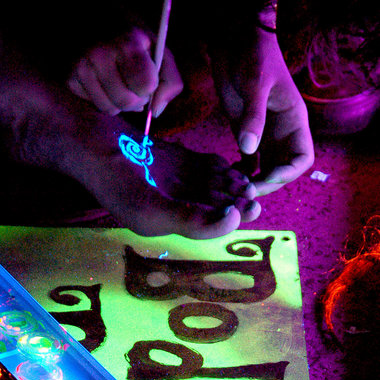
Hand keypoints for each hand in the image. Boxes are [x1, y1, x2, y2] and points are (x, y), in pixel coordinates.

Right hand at [67, 27, 182, 116]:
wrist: (94, 24)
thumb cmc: (131, 40)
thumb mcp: (158, 50)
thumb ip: (170, 81)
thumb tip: (156, 112)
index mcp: (127, 43)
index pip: (146, 85)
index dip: (149, 86)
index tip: (145, 75)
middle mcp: (100, 55)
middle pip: (127, 102)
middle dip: (135, 99)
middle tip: (131, 82)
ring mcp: (82, 68)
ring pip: (110, 109)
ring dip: (118, 102)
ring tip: (117, 82)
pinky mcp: (70, 79)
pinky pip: (94, 106)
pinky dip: (101, 99)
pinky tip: (101, 82)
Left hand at [210, 29, 313, 195]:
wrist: (237, 40)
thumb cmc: (254, 54)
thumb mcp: (255, 84)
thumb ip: (253, 117)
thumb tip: (248, 150)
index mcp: (293, 121)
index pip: (301, 159)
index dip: (286, 174)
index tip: (264, 179)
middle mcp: (282, 132)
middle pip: (282, 170)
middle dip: (266, 184)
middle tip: (243, 191)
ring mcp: (264, 134)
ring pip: (265, 169)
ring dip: (252, 181)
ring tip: (233, 187)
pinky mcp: (245, 132)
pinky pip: (249, 162)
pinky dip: (241, 172)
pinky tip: (227, 175)